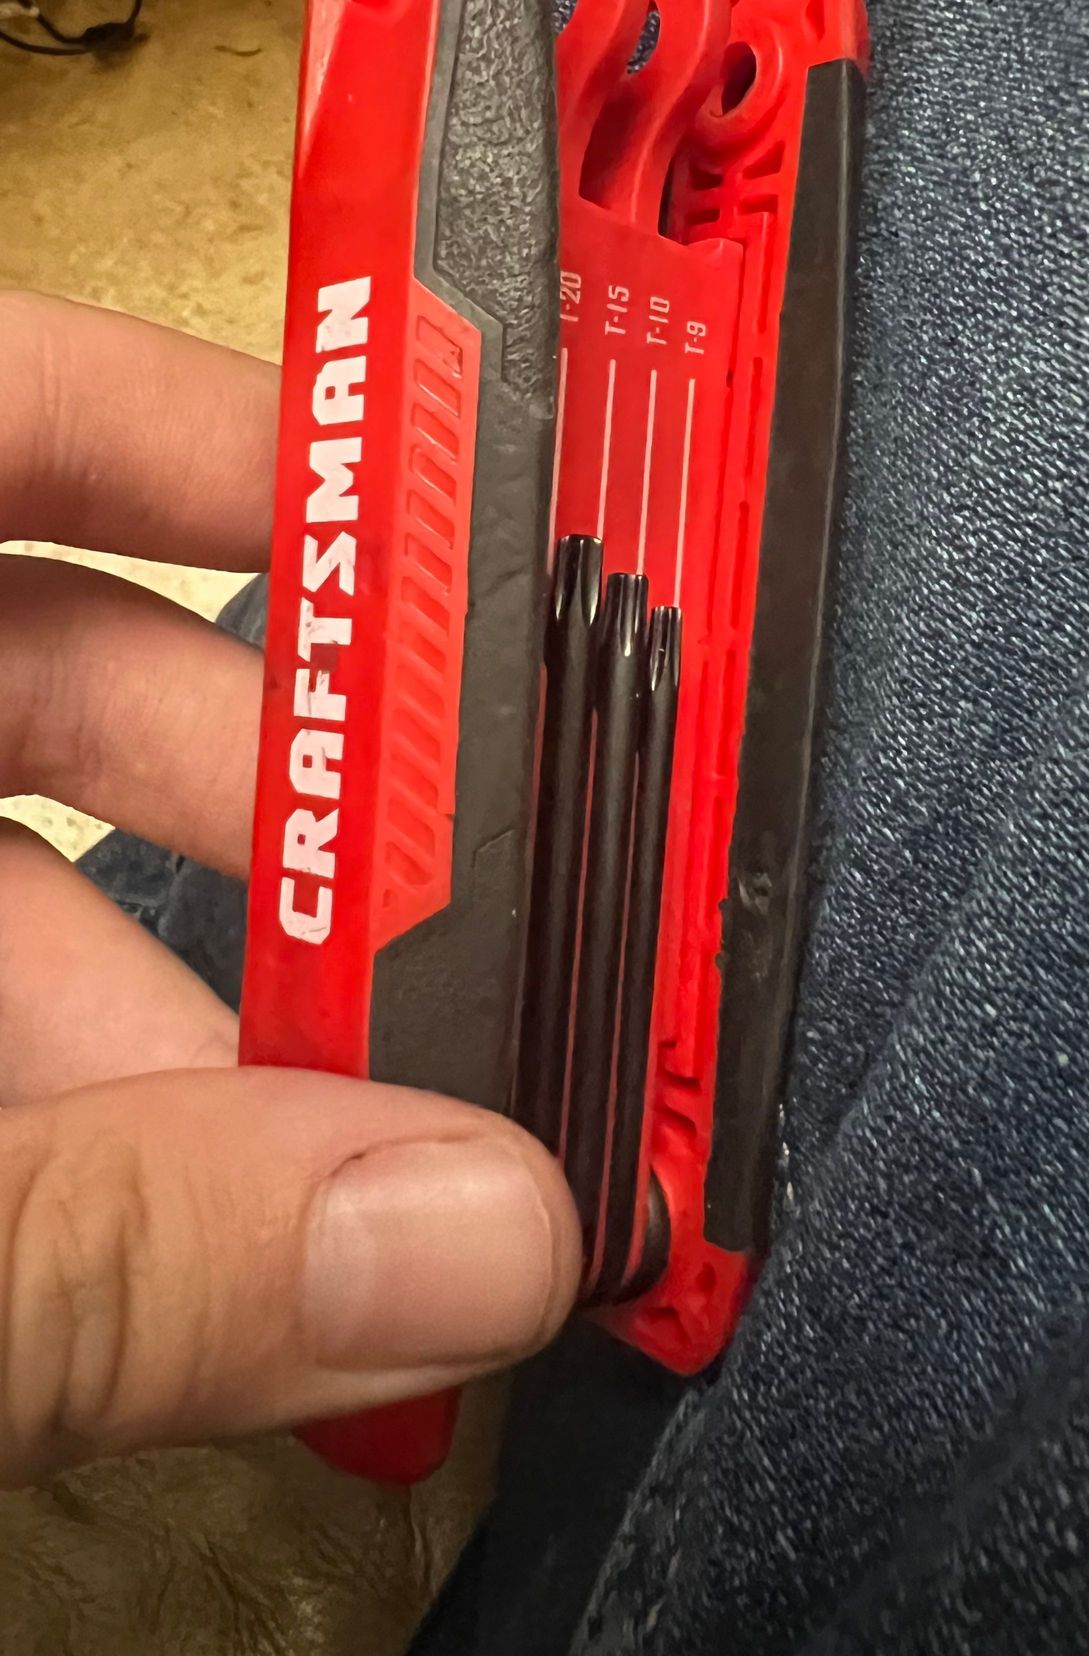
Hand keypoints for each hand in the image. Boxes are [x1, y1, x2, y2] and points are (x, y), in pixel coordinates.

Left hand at [0, 292, 579, 1487]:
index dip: (225, 427)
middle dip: (281, 808)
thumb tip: (474, 1246)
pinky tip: (194, 1254)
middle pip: (45, 658)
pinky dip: (85, 1111)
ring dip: (198, 1014)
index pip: (0, 401)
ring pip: (11, 871)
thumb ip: (102, 1238)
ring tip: (348, 1181)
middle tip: (463, 946)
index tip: (434, 524)